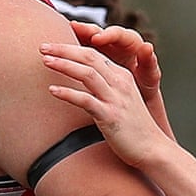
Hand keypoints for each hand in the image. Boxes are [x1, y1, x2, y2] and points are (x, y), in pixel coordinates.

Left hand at [40, 40, 168, 169]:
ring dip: (64, 64)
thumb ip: (102, 89)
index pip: (93, 53)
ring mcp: (116, 99)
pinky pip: (86, 100)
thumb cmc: (131, 128)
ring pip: (87, 73)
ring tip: (45, 61)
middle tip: (42, 46)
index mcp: (122, 76)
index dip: (70, 47)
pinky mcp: (110, 116)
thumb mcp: (119, 101)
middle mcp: (120, 83)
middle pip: (89, 57)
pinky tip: (52, 90)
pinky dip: (68, 93)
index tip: (51, 46)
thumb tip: (78, 85)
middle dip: (64, 49)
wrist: (152, 149)